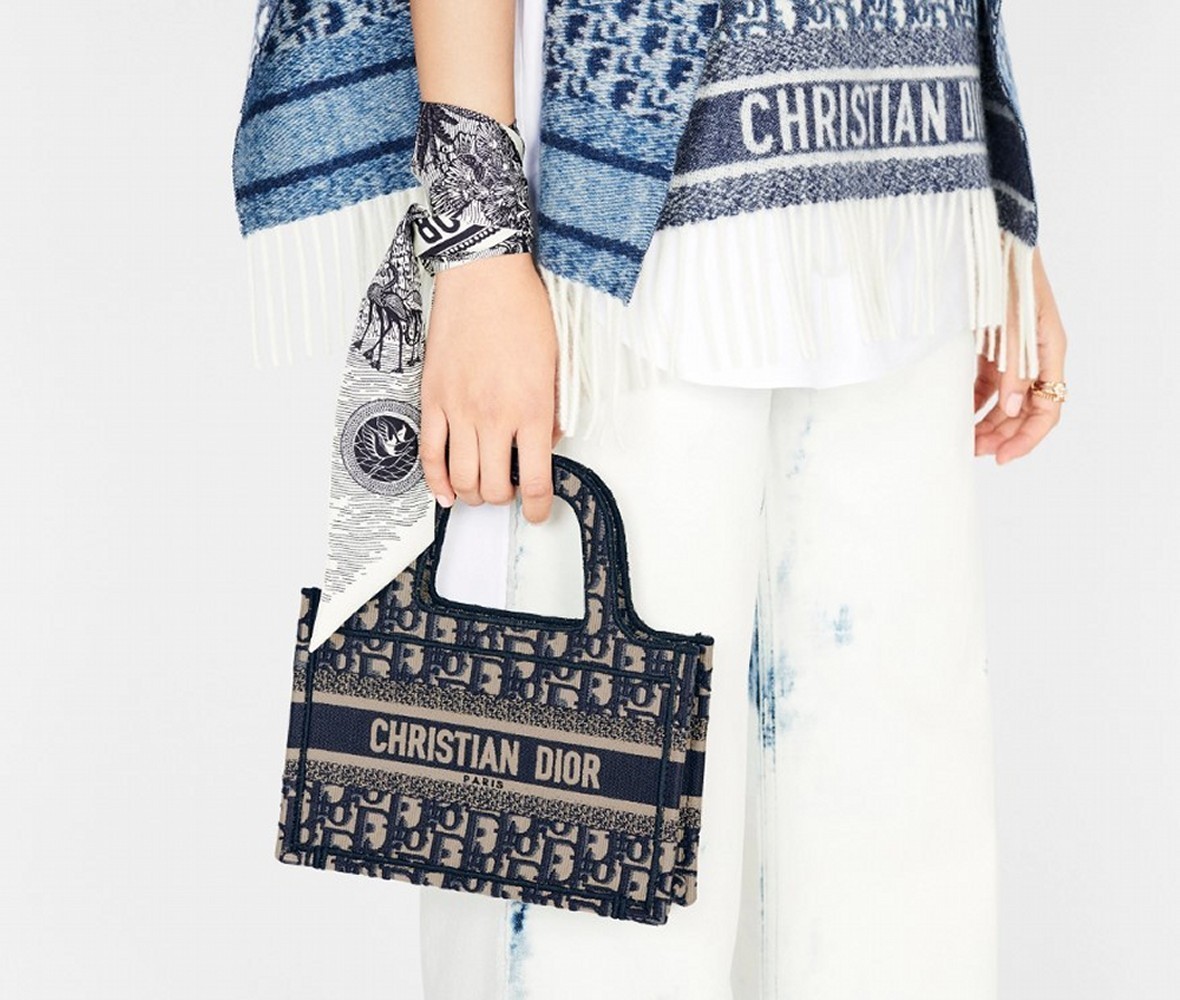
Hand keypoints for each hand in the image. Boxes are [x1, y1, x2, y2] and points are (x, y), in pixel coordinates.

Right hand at [419, 251, 562, 522]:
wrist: (484, 276)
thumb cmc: (523, 311)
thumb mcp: (557, 363)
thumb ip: (555, 409)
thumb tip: (548, 442)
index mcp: (532, 409)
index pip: (535, 480)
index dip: (538, 508)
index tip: (538, 514)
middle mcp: (495, 416)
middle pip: (495, 487)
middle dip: (503, 501)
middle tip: (508, 494)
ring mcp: (459, 410)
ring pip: (461, 478)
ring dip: (473, 494)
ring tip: (480, 491)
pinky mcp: (432, 398)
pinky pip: (429, 453)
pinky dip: (436, 480)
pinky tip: (445, 492)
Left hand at [974, 246, 1067, 464]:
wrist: (986, 238)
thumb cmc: (1003, 272)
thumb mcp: (1010, 321)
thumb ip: (1013, 366)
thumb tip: (1015, 407)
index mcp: (1049, 349)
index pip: (1048, 407)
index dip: (1027, 437)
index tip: (1002, 457)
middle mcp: (1034, 354)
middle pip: (1025, 409)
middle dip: (1002, 434)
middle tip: (972, 452)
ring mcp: (1011, 352)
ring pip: (1005, 401)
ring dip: (987, 422)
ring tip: (962, 439)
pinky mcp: (989, 347)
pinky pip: (985, 384)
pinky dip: (973, 402)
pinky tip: (957, 414)